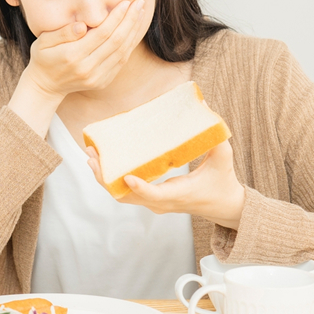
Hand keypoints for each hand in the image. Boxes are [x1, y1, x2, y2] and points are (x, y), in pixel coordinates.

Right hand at [21, 0, 148, 100]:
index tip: (126, 2)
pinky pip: (121, 61)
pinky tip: (135, 30)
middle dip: (130, 20)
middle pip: (116, 42)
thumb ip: (63, 33)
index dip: (116, 17)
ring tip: (141, 13)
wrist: (45, 86)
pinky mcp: (103, 81)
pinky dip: (130, 44)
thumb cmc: (43, 57)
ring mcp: (97, 77)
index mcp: (72, 55)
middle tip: (140, 3)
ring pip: (122, 52)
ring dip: (134, 31)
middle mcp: (87, 68)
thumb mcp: (43, 42)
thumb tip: (82, 26)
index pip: (102, 33)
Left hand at [85, 140, 246, 229]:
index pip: (155, 195)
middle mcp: (162, 203)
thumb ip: (215, 137)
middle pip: (127, 195)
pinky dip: (111, 181)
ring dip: (104, 179)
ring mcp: (154, 203)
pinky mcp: (151, 200)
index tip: (126, 176)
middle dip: (106, 178)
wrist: (223, 206)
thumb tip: (204, 107)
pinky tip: (101, 164)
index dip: (140, 187)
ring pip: (122, 195)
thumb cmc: (223, 181)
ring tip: (90, 158)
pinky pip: (125, 193)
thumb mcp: (223, 158)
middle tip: (93, 157)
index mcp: (180, 194)